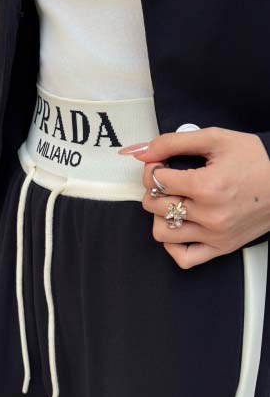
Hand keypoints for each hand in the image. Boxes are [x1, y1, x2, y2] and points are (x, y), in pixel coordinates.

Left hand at [118, 127, 269, 267]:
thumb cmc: (255, 160)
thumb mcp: (215, 138)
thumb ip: (173, 142)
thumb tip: (141, 151)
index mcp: (206, 186)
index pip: (156, 180)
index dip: (153, 167)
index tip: (162, 164)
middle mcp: (209, 215)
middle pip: (153, 205)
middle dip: (154, 189)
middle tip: (168, 180)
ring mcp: (214, 235)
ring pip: (162, 232)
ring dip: (160, 215)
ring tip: (174, 202)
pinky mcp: (221, 247)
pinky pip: (183, 258)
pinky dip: (173, 245)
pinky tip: (180, 225)